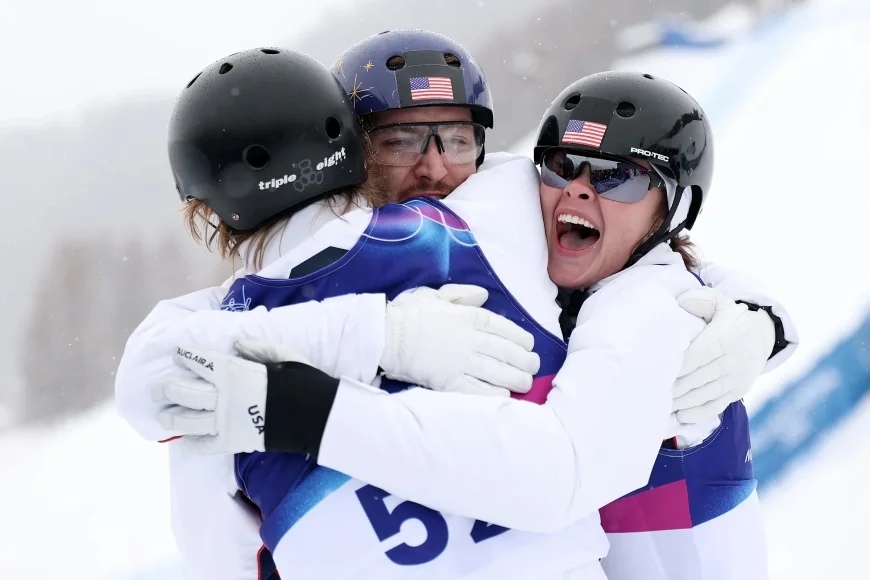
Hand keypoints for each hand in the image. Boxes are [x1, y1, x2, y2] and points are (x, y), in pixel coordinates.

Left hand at [149, 342, 307, 453]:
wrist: (312, 414)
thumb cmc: (300, 380)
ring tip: (162, 415)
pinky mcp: (231, 442)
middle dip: (165, 389)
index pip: (200, 361)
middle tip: (156, 389)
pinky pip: (204, 446)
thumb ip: (258, 348)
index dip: (185, 355)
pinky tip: (184, 441)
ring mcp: (223, 421)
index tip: (176, 353)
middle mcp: (221, 395)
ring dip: (171, 417)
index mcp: (232, 371)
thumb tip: (236, 343)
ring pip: (186, 420)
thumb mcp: (283, 355)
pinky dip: (192, 444)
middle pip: (183, 392)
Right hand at [380, 284, 540, 396]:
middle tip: (533, 365)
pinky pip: (478, 390)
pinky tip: (505, 394)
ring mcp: (461, 362)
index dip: (519, 337)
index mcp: (467, 317)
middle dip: (524, 360)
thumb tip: (483, 295)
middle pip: (506, 351)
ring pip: (497, 372)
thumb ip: (461, 294)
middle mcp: (470, 340)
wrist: (386, 336)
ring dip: (516, 377)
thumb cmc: (408, 313)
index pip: (503, 327)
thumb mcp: (435, 294)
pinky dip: (494, 392)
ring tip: (525, 382)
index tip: (529, 344)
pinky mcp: (449, 381)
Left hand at [672, 288, 774, 423]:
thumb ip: (701, 300)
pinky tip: (682, 415)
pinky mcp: (737, 391)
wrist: (761, 337)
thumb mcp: (719, 302)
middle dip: (677, 385)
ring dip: (684, 400)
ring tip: (662, 404)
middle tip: (654, 390)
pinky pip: (718, 404)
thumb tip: (681, 303)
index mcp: (727, 336)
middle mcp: (733, 359)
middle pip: (701, 375)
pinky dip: (700, 412)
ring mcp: (736, 378)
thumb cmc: (730, 318)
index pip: (700, 353)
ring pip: (707, 392)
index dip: (681, 363)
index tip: (660, 368)